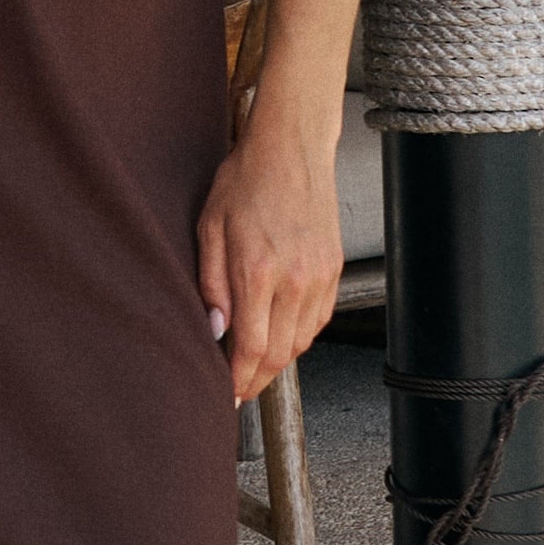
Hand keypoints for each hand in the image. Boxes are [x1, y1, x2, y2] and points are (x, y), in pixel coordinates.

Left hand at [196, 96, 341, 403]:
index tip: (228, 394)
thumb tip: (215, 330)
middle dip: (257, 379)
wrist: (292, 149)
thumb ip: (211, 283)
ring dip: (279, 360)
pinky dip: (300, 336)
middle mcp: (295, 281)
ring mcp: (319, 277)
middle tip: (239, 389)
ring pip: (301, 341)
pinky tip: (282, 334)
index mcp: (258, 272)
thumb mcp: (210, 227)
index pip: (252, 348)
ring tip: (256, 364)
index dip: (239, 380)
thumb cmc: (245, 181)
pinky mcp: (333, 270)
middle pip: (280, 354)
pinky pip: (318, 320)